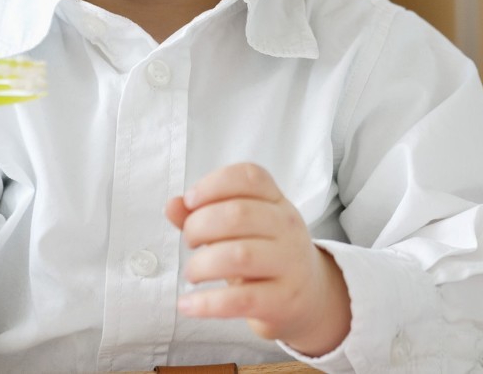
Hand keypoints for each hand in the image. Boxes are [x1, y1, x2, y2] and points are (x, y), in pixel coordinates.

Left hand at [165, 163, 351, 356]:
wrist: (310, 296)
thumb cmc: (265, 254)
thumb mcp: (241, 229)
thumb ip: (204, 214)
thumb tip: (172, 204)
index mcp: (277, 201)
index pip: (249, 176)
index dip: (213, 184)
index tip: (190, 201)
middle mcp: (287, 226)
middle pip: (238, 214)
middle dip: (199, 226)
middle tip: (190, 242)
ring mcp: (289, 263)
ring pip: (239, 256)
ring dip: (202, 265)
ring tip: (192, 273)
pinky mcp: (282, 299)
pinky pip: (240, 300)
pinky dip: (207, 303)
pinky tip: (187, 304)